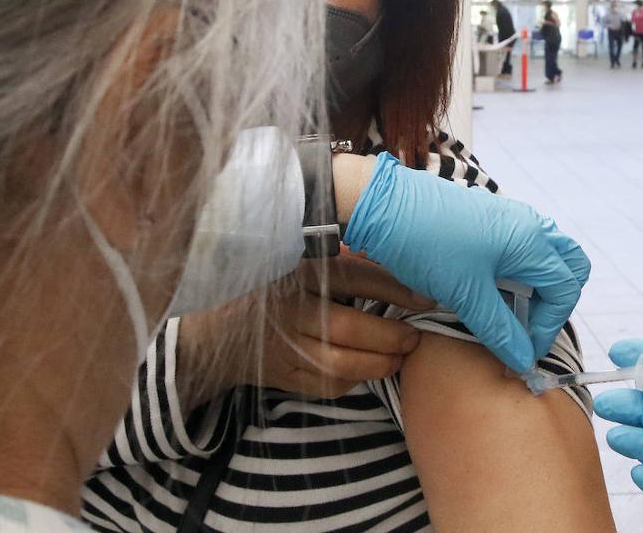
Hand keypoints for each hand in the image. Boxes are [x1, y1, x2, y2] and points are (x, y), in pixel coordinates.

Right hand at [181, 248, 431, 399]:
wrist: (216, 327)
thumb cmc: (272, 286)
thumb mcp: (301, 260)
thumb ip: (343, 260)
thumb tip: (400, 257)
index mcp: (298, 271)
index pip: (353, 277)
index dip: (394, 288)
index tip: (426, 297)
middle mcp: (289, 308)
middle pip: (348, 326)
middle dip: (390, 336)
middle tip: (414, 336)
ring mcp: (282, 345)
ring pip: (339, 363)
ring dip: (378, 363)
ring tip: (399, 357)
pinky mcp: (281, 374)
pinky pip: (326, 385)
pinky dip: (354, 380)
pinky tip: (368, 370)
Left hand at [344, 153, 589, 371]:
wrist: (382, 205)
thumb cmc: (426, 245)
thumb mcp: (465, 295)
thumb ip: (500, 330)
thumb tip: (523, 361)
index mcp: (531, 241)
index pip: (564, 289)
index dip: (549, 326)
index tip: (523, 351)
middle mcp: (528, 224)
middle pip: (568, 265)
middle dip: (555, 301)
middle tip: (527, 328)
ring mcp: (508, 217)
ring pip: (544, 256)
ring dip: (535, 287)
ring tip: (506, 314)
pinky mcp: (487, 218)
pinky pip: (520, 248)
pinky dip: (517, 273)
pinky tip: (489, 292)